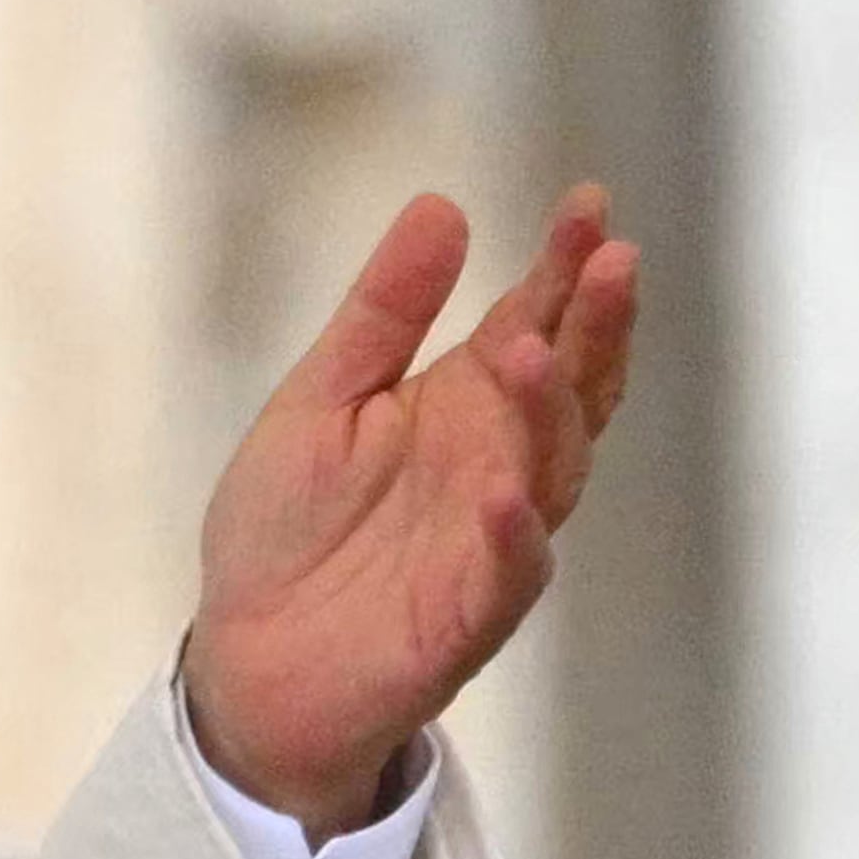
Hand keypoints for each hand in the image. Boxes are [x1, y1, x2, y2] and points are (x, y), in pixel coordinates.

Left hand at [183, 188, 638, 839]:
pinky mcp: (469, 614)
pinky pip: (509, 571)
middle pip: (570, 384)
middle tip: (610, 256)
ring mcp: (494, 538)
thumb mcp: (320, 398)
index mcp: (465, 404)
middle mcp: (499, 462)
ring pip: (553, 468)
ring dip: (550, 410)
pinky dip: (513, 533)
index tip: (590, 199)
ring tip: (529, 349)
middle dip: (594, 322)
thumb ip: (381, 313)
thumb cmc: (287, 528)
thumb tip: (443, 204)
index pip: (535, 319)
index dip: (565, 263)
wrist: (248, 658)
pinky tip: (502, 491)